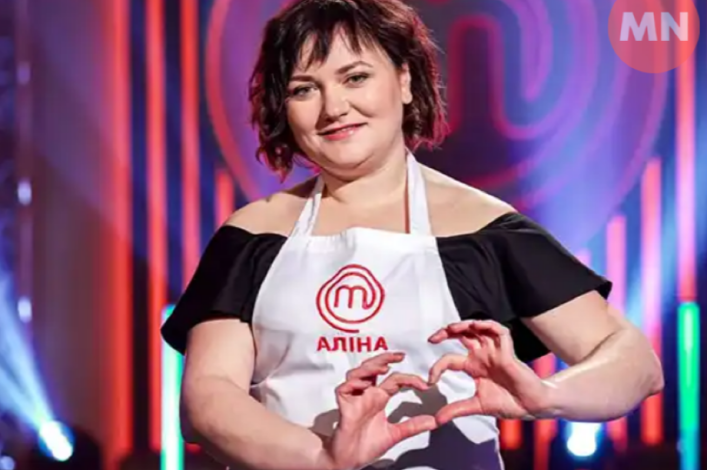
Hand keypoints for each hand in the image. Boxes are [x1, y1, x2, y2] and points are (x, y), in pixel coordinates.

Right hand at [321, 352, 436, 469]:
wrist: (348, 461)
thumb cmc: (365, 446)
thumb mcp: (394, 435)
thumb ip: (412, 426)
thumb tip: (434, 421)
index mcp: (379, 398)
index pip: (394, 380)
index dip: (409, 379)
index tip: (425, 384)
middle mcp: (366, 395)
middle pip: (373, 369)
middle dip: (384, 359)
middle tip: (400, 356)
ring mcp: (354, 399)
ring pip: (357, 374)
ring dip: (369, 368)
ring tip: (383, 368)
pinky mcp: (343, 407)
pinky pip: (343, 389)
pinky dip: (353, 383)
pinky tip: (364, 384)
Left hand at [427, 320, 553, 422]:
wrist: (530, 407)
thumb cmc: (508, 403)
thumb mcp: (476, 406)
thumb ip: (456, 410)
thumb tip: (436, 420)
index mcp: (473, 367)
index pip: (450, 359)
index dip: (438, 366)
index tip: (430, 380)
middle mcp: (482, 356)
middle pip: (462, 335)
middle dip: (446, 332)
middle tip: (433, 338)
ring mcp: (495, 352)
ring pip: (478, 329)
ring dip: (464, 325)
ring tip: (452, 328)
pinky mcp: (508, 352)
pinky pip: (500, 332)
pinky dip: (488, 326)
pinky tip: (476, 326)